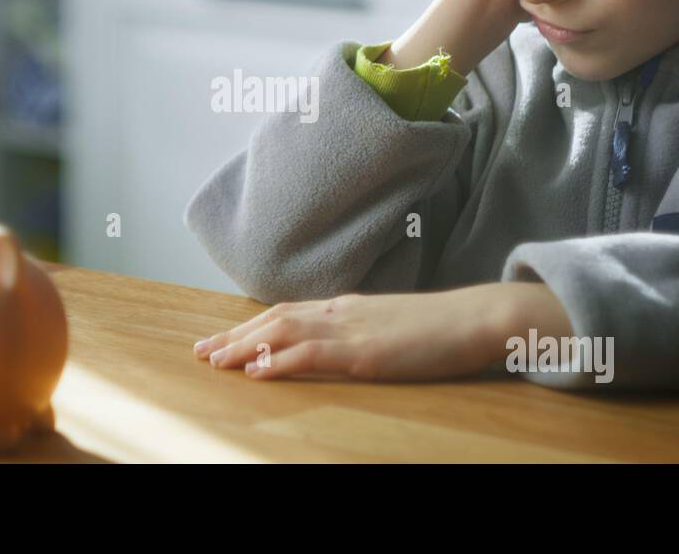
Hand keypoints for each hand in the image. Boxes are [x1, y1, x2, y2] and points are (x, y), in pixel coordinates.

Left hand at [192, 282, 569, 381]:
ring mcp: (352, 329)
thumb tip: (339, 346)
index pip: (286, 311)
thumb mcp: (391, 326)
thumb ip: (362, 331)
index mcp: (346, 306)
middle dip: (234, 336)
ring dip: (244, 346)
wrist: (478, 316)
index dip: (250, 325)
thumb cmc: (442, 326)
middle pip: (274, 318)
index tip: (221, 340)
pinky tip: (256, 371)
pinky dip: (279, 360)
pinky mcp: (365, 351)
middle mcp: (340, 311)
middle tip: (200, 352)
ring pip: (283, 331)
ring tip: (215, 362)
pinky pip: (312, 353)